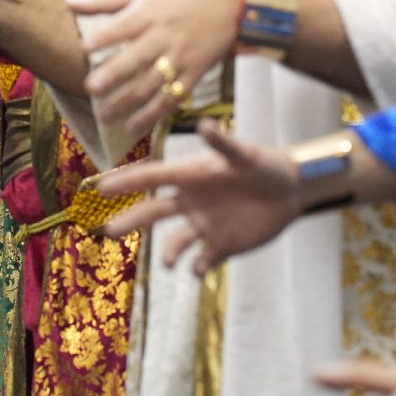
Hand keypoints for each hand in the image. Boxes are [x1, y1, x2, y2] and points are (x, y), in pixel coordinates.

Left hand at [70, 0, 241, 138]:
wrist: (233, 5)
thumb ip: (106, 0)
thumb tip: (66, 1)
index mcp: (150, 13)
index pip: (124, 26)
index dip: (104, 37)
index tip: (83, 49)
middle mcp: (164, 36)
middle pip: (137, 58)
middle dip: (113, 74)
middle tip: (89, 88)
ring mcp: (180, 57)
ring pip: (152, 83)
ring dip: (127, 101)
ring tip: (103, 115)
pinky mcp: (194, 74)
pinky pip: (173, 97)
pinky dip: (153, 114)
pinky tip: (133, 127)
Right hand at [98, 120, 302, 274]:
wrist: (293, 191)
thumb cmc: (268, 165)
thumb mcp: (247, 156)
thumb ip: (225, 145)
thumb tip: (205, 126)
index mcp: (193, 176)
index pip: (154, 178)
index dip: (128, 182)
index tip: (102, 187)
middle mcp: (193, 201)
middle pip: (155, 212)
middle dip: (132, 220)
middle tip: (108, 231)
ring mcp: (206, 225)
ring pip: (176, 242)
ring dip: (168, 252)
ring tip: (169, 262)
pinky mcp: (223, 245)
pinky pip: (203, 261)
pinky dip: (198, 268)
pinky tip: (200, 270)